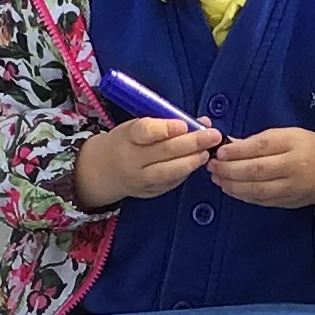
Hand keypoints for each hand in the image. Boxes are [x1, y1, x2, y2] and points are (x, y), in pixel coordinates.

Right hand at [74, 114, 217, 207]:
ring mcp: (139, 179)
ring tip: (207, 152)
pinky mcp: (148, 192)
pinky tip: (196, 163)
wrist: (101, 170)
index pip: (145, 131)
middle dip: (193, 143)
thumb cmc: (126, 142)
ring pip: (169, 171)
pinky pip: (171, 182)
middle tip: (213, 136)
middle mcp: (132, 159)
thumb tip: (203, 122)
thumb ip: (167, 123)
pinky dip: (186, 172)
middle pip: (164, 151)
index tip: (184, 124)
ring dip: (192, 161)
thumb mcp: (137, 126)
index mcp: (127, 136)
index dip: (166, 128)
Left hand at [209, 126, 314, 214]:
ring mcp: (290, 187)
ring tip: (216, 177)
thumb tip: (229, 145)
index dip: (238, 150)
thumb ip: (260, 140)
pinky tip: (229, 188)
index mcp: (293, 144)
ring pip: (256, 189)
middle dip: (229, 169)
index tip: (220, 150)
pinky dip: (241, 195)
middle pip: (256, 170)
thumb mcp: (289, 135)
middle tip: (212, 165)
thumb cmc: (308, 149)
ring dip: (231, 184)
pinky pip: (259, 200)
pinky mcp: (286, 202)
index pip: (262, 146)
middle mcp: (293, 166)